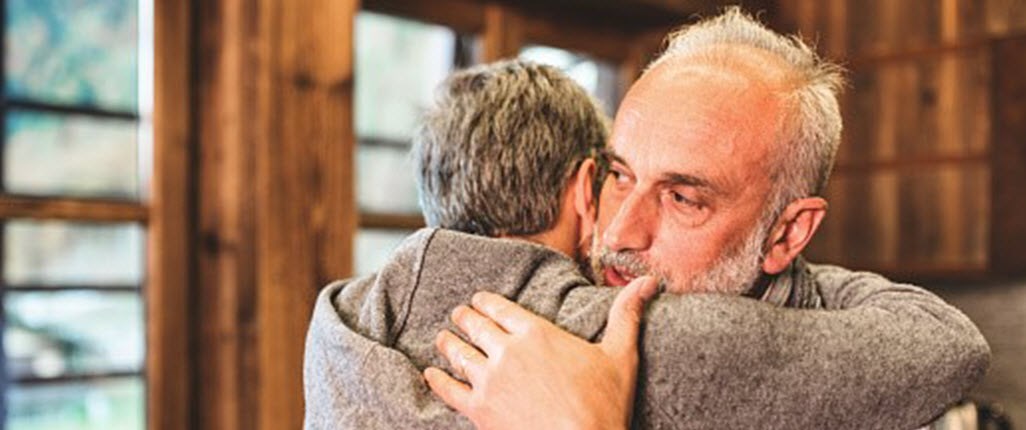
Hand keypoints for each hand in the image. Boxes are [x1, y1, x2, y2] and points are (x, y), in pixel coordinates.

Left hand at [424, 276, 659, 429]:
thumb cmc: (604, 404)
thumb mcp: (620, 355)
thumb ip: (626, 314)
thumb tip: (648, 281)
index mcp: (536, 332)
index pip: (499, 307)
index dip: (485, 301)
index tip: (478, 300)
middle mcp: (507, 350)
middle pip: (474, 325)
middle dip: (464, 317)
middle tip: (457, 314)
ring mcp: (489, 380)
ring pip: (458, 353)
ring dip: (448, 343)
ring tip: (443, 339)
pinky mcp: (478, 410)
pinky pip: (448, 389)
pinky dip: (436, 379)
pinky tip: (430, 374)